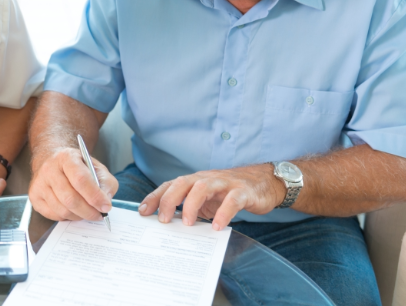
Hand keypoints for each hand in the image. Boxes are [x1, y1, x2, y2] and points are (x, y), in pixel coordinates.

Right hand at [29, 147, 117, 221]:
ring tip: (87, 212)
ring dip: (79, 216)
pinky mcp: (34, 196)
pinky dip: (68, 217)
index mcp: (66, 157)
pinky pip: (54, 215)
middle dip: (88, 211)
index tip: (106, 207)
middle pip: (70, 198)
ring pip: (62, 210)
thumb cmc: (78, 167)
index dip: (95, 196)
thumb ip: (105, 183)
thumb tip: (105, 203)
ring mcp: (39, 183)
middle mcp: (49, 169)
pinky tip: (73, 210)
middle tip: (99, 215)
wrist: (53, 161)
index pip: (81, 179)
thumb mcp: (96, 168)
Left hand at [139, 164, 285, 230]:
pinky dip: (224, 213)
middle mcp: (206, 179)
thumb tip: (168, 225)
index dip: (155, 197)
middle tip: (161, 220)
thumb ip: (189, 208)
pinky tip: (217, 227)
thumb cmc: (229, 193)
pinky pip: (232, 201)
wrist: (263, 183)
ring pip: (203, 187)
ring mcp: (224, 184)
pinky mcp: (242, 192)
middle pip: (182, 183)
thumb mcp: (206, 200)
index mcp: (195, 181)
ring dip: (191, 204)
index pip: (170, 185)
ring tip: (186, 223)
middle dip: (168, 200)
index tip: (142, 212)